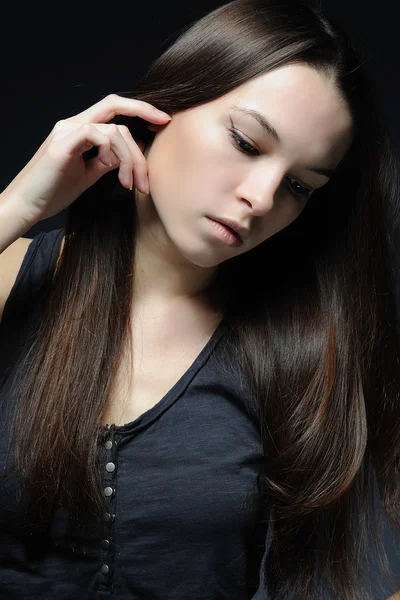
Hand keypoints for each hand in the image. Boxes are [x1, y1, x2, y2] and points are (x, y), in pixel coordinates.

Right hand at [1, 94, 171, 228]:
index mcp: (79, 129)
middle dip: (143, 122)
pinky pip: (98, 135)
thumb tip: (132, 152)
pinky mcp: (62, 143)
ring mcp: (66, 131)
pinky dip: (115, 156)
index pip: (113, 108)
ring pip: (114, 129)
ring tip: (133, 184)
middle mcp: (72, 124)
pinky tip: (118, 178)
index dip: (139, 109)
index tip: (162, 122)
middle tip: (158, 151)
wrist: (26, 205)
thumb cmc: (54, 192)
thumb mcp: (89, 174)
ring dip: (132, 158)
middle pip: (116, 109)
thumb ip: (108, 161)